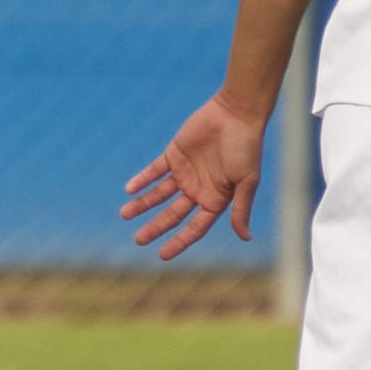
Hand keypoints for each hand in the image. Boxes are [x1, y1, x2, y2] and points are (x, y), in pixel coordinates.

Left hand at [121, 92, 268, 260]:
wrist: (236, 114)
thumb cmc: (246, 148)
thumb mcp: (246, 182)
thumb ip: (240, 209)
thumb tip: (245, 238)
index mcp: (216, 199)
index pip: (195, 227)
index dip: (180, 241)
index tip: (162, 255)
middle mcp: (199, 189)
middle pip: (172, 214)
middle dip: (156, 227)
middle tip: (138, 239)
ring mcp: (185, 172)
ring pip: (159, 194)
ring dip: (142, 204)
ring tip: (124, 214)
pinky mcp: (174, 154)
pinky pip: (154, 171)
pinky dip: (142, 179)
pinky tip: (129, 189)